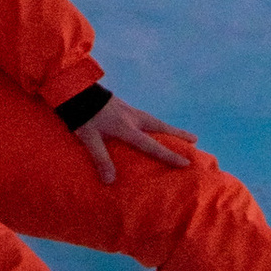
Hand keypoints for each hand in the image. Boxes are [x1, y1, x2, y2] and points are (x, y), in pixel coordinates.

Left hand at [74, 96, 191, 184]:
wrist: (75, 89)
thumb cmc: (82, 115)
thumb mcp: (89, 139)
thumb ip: (101, 159)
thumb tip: (110, 181)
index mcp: (126, 128)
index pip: (152, 145)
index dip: (169, 155)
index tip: (186, 162)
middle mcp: (133, 118)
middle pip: (160, 127)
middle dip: (178, 134)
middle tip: (195, 139)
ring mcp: (129, 110)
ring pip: (154, 120)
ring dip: (168, 127)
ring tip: (179, 133)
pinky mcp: (123, 105)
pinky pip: (145, 116)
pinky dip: (155, 123)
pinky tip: (152, 125)